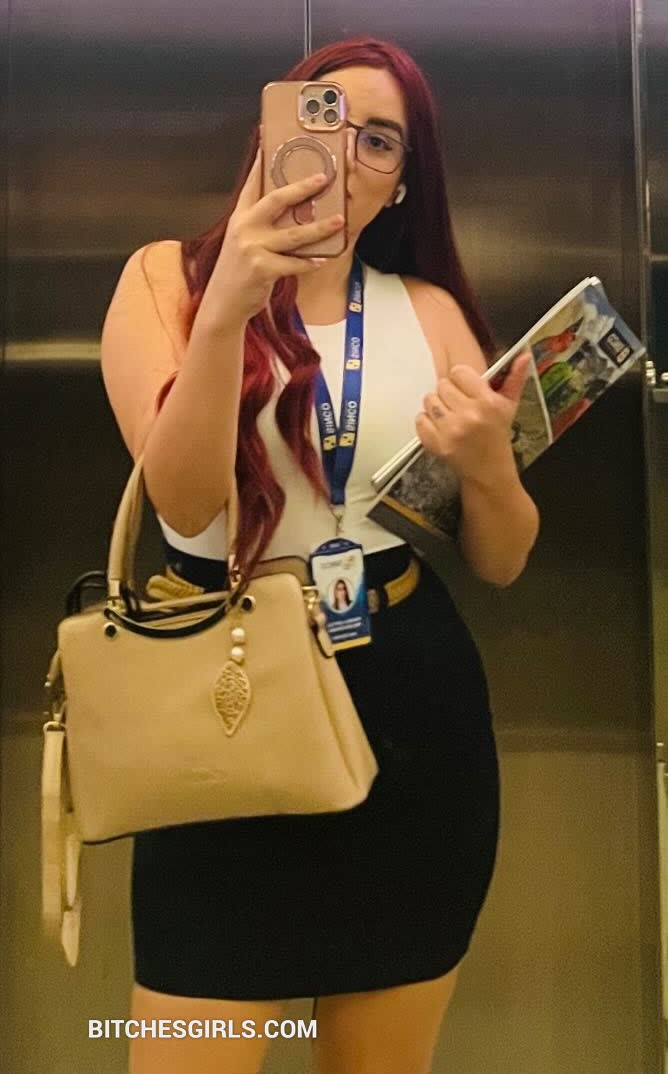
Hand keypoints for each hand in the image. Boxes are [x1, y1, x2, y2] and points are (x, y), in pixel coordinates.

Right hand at [203, 150, 345, 326]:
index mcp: (240, 217)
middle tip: (323, 178)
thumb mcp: (242, 241)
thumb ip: (260, 223)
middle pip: (276, 199)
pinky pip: (294, 264)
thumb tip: (291, 208)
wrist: (223, 302)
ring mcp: (253, 248)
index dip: (263, 159)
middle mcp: (245, 228)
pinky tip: (321, 259)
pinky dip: (309, 262)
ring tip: (338, 220)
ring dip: (319, 228)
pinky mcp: (262, 269)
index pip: (253, 182)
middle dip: (302, 187)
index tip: (271, 136)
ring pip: (293, 234)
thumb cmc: (239, 271)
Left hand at [415, 351, 532, 483]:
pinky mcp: (437, 444)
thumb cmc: (497, 436)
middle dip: (449, 394)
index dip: (461, 380)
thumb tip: (524, 355)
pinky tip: (440, 427)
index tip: (466, 389)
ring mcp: (451, 430)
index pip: (459, 372)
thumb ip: (515, 378)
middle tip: (458, 406)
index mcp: (487, 402)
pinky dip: (426, 423)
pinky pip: (420, 420)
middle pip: (442, 385)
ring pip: (429, 400)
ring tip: (449, 416)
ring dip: (437, 406)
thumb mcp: (509, 406)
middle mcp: (469, 415)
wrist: (489, 471)